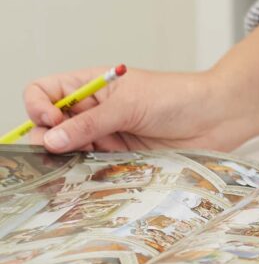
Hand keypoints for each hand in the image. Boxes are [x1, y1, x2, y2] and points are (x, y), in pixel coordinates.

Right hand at [19, 67, 240, 155]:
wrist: (214, 118)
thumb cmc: (177, 96)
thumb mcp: (130, 102)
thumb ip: (90, 122)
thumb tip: (50, 139)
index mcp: (91, 85)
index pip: (45, 92)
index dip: (39, 106)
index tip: (51, 120)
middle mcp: (92, 111)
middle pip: (47, 126)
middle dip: (46, 138)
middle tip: (61, 150)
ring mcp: (103, 136)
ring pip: (65, 151)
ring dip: (65, 159)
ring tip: (80, 164)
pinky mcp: (115, 160)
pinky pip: (87, 170)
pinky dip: (83, 175)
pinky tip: (90, 178)